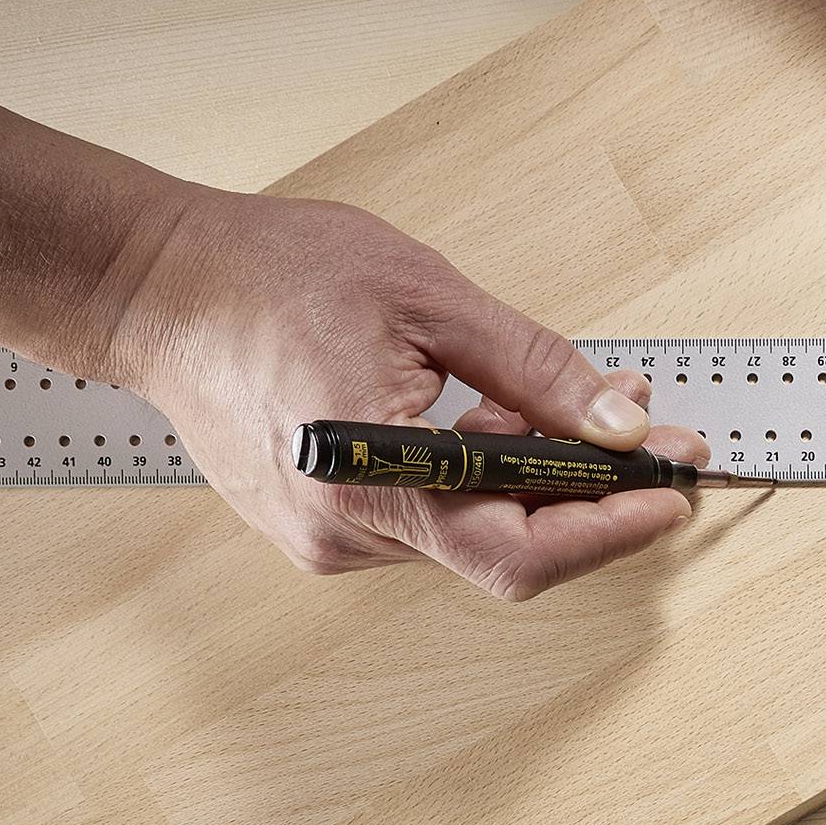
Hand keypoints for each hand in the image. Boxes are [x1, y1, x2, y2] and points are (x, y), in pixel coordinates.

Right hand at [110, 188, 708, 595]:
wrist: (154, 287)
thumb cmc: (269, 275)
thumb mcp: (429, 299)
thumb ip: (534, 370)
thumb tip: (621, 421)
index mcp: (369, 479)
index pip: (520, 550)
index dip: (609, 530)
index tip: (672, 494)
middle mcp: (343, 532)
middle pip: (504, 546)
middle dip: (589, 494)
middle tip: (655, 444)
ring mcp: (326, 537)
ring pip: (468, 532)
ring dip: (534, 479)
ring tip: (583, 409)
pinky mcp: (318, 525)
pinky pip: (426, 518)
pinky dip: (478, 478)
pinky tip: (501, 421)